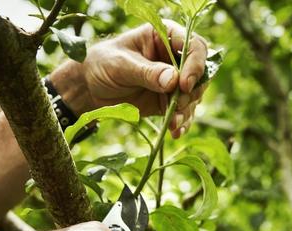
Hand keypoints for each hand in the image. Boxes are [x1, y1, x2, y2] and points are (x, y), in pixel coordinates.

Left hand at [51, 21, 208, 138]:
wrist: (90, 88)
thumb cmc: (102, 65)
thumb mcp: (120, 65)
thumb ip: (146, 72)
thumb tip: (173, 80)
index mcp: (165, 37)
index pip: (194, 46)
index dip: (195, 65)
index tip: (184, 85)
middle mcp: (174, 58)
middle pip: (201, 74)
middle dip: (192, 93)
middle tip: (176, 106)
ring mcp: (174, 81)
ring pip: (195, 95)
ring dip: (187, 110)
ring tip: (172, 123)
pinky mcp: (170, 100)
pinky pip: (184, 112)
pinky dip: (182, 122)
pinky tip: (175, 131)